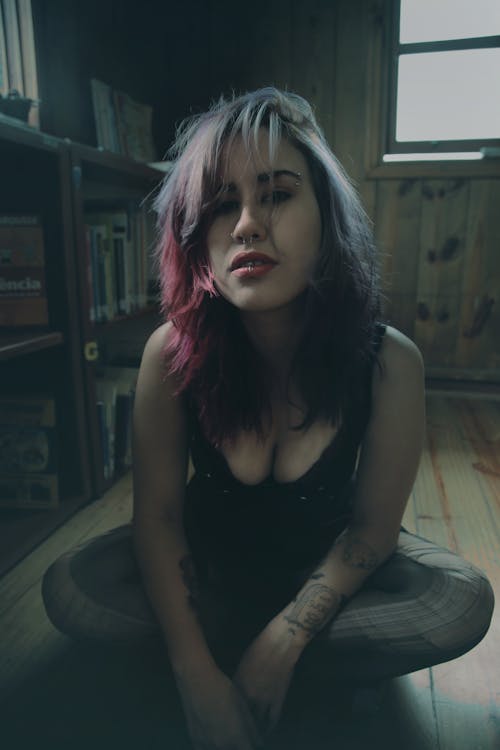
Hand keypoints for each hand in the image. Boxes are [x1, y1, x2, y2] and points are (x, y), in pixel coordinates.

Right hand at [176, 666, 262, 749]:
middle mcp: (221, 744)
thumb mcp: (242, 705)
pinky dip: (212, 747)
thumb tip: (258, 740)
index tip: (255, 739)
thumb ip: (251, 727)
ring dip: (228, 746)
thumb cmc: (222, 688)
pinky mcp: (195, 740)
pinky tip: (215, 738)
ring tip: (228, 733)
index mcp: (236, 736)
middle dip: (241, 745)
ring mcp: (206, 743)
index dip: (254, 744)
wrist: (197, 680)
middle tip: (242, 735)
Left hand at [233, 617, 302, 734]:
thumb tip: (234, 692)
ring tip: (249, 740)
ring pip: (256, 723)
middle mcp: (248, 695)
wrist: (280, 643)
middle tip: (234, 737)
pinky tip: (266, 733)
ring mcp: (264, 698)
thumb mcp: (243, 663)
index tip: (222, 725)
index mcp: (237, 684)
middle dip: (237, 729)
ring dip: (253, 733)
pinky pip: (272, 720)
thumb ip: (238, 680)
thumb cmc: (260, 648)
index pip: (227, 707)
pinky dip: (268, 729)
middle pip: (240, 719)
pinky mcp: (278, 699)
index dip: (225, 718)